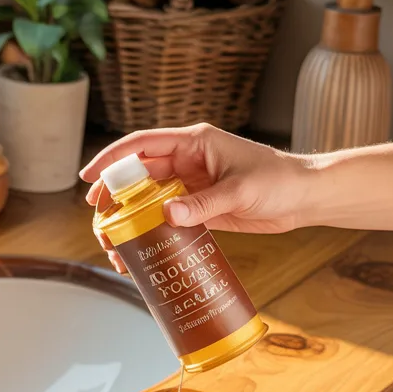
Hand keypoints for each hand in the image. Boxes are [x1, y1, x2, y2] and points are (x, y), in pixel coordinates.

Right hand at [81, 125, 313, 273]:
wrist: (305, 198)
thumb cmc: (279, 181)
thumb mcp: (240, 190)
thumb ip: (204, 203)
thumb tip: (167, 215)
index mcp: (193, 143)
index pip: (142, 146)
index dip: (111, 160)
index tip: (88, 177)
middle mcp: (187, 161)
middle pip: (138, 175)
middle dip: (113, 195)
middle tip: (97, 217)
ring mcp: (191, 185)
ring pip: (148, 198)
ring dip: (129, 217)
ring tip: (114, 241)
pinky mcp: (199, 207)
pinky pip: (166, 217)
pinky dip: (151, 231)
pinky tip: (140, 248)